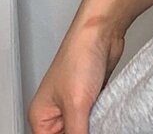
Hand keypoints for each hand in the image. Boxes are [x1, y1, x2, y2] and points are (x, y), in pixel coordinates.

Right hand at [27, 18, 125, 133]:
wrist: (103, 30)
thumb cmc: (80, 56)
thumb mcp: (76, 105)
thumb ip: (77, 133)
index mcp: (42, 116)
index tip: (84, 132)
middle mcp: (56, 111)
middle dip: (84, 132)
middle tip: (96, 126)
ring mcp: (75, 103)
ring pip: (85, 127)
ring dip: (95, 125)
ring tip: (102, 117)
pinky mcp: (92, 96)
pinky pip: (96, 116)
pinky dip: (103, 117)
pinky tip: (109, 114)